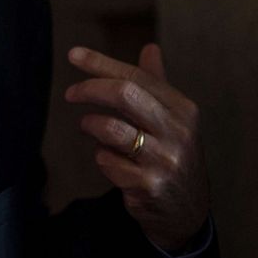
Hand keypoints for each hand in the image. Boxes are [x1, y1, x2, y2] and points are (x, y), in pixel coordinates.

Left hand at [65, 44, 209, 252]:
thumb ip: (157, 84)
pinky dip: (100, 157)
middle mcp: (177, 132)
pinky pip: (106, 161)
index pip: (137, 76)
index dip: (101, 63)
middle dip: (90, 89)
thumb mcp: (173, 119)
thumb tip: (150, 47)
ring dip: (91, 125)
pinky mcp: (147, 186)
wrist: (187, 210)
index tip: (73, 54)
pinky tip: (110, 160)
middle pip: (124, 94)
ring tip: (90, 127)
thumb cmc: (172, 153)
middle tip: (70, 93)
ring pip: (110, 128)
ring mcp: (164, 160)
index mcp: (183, 109)